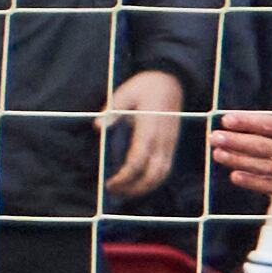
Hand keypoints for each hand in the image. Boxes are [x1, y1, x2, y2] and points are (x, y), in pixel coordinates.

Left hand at [99, 70, 185, 195]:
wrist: (171, 81)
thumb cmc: (145, 86)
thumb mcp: (125, 93)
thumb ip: (113, 111)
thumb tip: (98, 127)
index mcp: (149, 128)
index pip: (138, 161)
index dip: (124, 177)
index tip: (110, 183)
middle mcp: (163, 140)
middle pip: (152, 175)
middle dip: (134, 188)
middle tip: (114, 191)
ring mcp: (170, 144)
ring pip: (162, 175)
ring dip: (144, 188)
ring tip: (125, 192)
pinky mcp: (172, 145)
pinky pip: (166, 169)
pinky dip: (154, 181)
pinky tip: (140, 183)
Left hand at [208, 72, 271, 208]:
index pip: (271, 125)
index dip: (247, 122)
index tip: (226, 119)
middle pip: (263, 147)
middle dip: (236, 142)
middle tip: (214, 138)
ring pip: (265, 167)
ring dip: (239, 161)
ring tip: (218, 154)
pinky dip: (253, 182)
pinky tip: (235, 175)